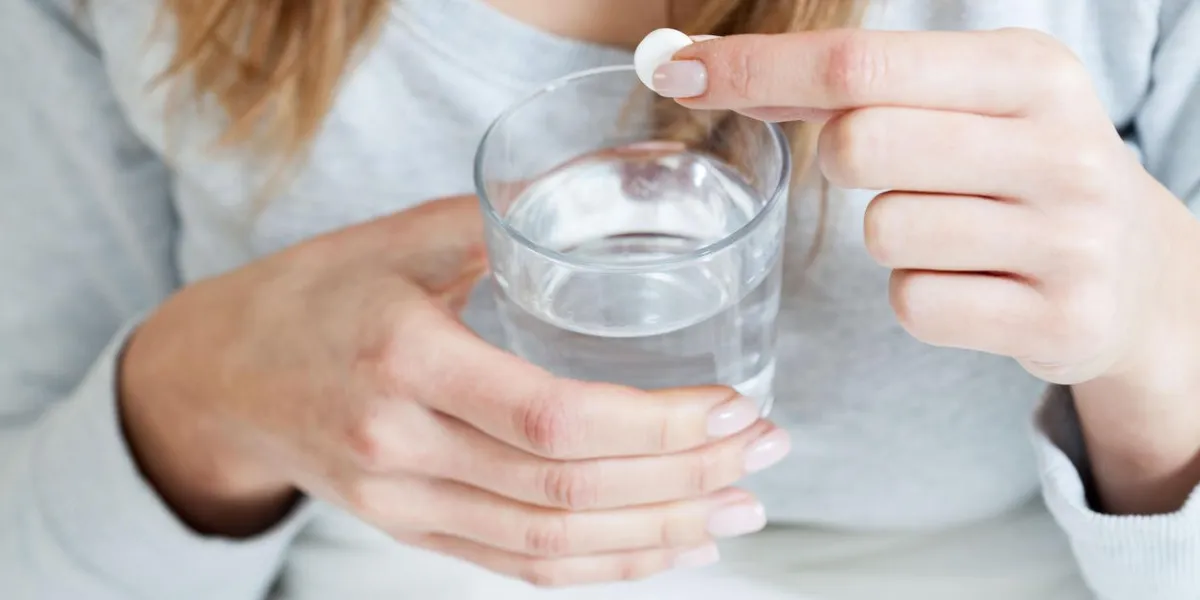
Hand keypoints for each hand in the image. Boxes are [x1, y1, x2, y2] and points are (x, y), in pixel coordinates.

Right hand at [119, 195, 787, 585]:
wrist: (222, 378)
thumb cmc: (313, 296)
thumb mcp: (393, 238)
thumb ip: (494, 227)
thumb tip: (595, 206)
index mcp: (403, 359)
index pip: (553, 418)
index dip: (658, 425)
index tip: (732, 408)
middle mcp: (401, 446)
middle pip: (567, 489)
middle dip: (683, 479)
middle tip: (763, 455)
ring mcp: (403, 503)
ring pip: (551, 543)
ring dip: (658, 534)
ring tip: (736, 512)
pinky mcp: (412, 532)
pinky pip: (517, 567)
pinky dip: (601, 567)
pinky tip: (663, 549)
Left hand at [665, 28, 1199, 511]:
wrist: (1136, 271)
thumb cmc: (1019, 170)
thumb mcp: (966, 101)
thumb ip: (851, 85)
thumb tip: (697, 68)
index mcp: (1029, 72)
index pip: (858, 64)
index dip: (755, 68)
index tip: (676, 70)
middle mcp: (1059, 148)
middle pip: (859, 146)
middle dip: (843, 161)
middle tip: (895, 170)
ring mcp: (1067, 240)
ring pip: (884, 234)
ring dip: (893, 237)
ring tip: (960, 231)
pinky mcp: (1058, 321)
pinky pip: (914, 306)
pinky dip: (920, 297)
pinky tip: (974, 284)